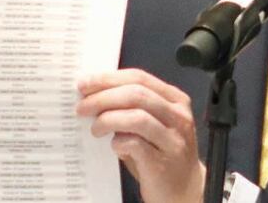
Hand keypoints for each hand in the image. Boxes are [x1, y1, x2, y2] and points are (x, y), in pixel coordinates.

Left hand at [77, 68, 204, 202]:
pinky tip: (114, 146)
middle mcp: (178, 116)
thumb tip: (94, 94)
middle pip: (136, 94)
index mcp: (175, 100)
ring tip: (96, 128)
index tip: (85, 83)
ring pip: (137, 117)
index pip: (139, 78)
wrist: (184, 189)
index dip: (109, 79)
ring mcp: (173, 140)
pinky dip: (118, 142)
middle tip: (83, 106)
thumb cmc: (161, 153)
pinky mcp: (163, 163)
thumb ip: (132, 107)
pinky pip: (135, 144)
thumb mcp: (152, 124)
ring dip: (108, 119)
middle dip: (103, 97)